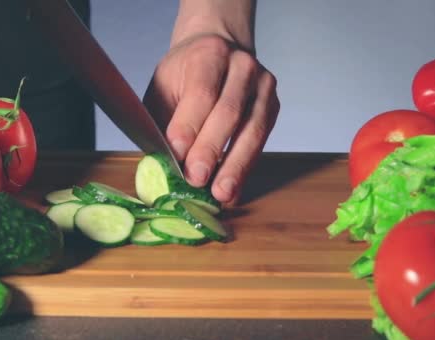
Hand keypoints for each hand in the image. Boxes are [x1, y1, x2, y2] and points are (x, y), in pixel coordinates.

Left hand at [143, 33, 279, 204]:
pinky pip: (262, 140)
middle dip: (211, 149)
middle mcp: (242, 66)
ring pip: (252, 130)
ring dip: (236, 165)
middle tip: (197, 179)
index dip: (189, 125)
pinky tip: (234, 187)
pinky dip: (246, 167)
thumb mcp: (165, 86)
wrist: (217, 51)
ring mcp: (263, 86)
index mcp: (210, 54)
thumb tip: (160, 164)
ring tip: (221, 193)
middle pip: (229, 112)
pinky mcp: (273, 106)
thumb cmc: (185, 74)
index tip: (177, 154)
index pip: (201, 93)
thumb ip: (162, 120)